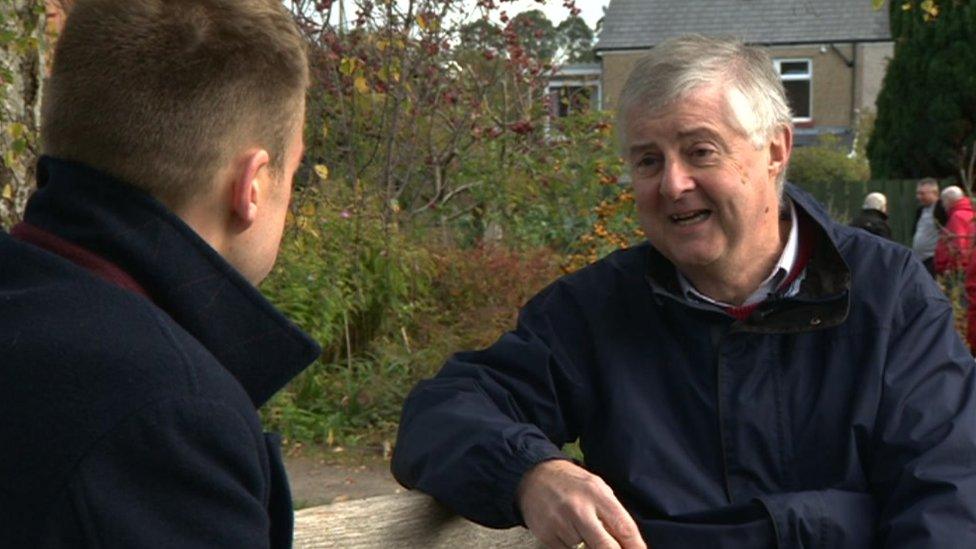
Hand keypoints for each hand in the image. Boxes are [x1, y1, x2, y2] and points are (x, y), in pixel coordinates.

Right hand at [516, 459, 646, 548]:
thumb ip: (612, 512)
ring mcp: (561, 524)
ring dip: (591, 548)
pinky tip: (572, 535)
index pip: (624, 528)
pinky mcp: (547, 536)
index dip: (636, 547)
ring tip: (587, 535)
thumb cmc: (571, 483)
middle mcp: (579, 509)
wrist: (533, 476)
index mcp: (597, 493)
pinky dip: (574, 548)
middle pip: (607, 548)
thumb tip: (629, 543)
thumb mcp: (597, 487)